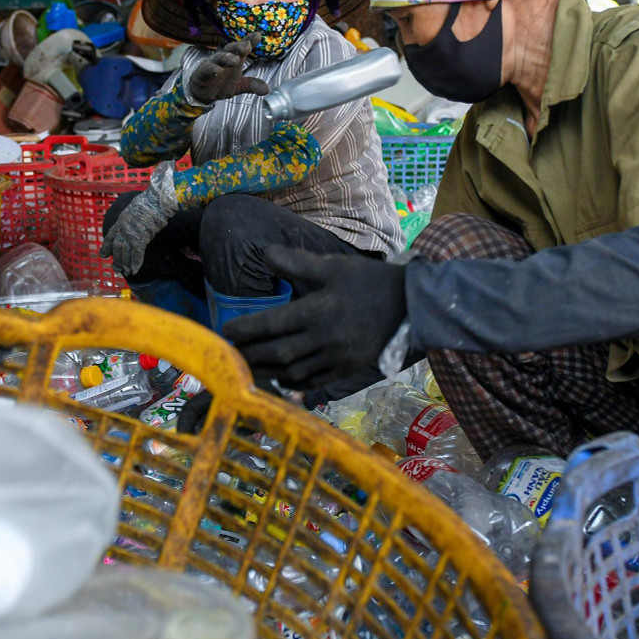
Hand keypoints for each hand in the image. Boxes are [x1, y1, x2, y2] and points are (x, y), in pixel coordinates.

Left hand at [98, 162, 183, 277]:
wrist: (156, 199)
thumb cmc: (152, 201)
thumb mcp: (139, 208)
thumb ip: (137, 218)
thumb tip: (143, 223)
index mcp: (122, 219)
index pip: (112, 235)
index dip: (107, 246)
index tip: (103, 255)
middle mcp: (124, 227)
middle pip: (117, 247)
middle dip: (116, 259)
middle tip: (116, 269)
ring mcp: (131, 233)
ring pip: (125, 252)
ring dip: (125, 263)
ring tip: (125, 272)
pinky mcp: (140, 237)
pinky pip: (136, 253)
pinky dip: (135, 262)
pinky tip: (135, 270)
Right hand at [186, 42, 270, 105]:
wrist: (203, 94)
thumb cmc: (221, 84)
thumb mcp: (239, 86)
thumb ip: (251, 85)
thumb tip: (266, 89)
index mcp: (234, 59)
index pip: (242, 48)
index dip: (249, 41)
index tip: (257, 35)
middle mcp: (224, 59)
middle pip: (231, 49)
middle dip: (239, 47)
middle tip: (247, 46)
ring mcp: (212, 64)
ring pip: (219, 57)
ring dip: (227, 57)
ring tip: (235, 60)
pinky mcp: (202, 73)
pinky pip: (207, 69)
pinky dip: (212, 69)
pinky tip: (218, 70)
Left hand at [221, 247, 407, 390]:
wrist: (412, 306)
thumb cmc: (370, 282)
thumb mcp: (334, 267)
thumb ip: (297, 263)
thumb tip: (264, 254)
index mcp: (317, 311)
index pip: (271, 324)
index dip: (246, 329)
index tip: (226, 330)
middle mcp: (323, 338)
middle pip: (277, 352)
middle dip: (250, 353)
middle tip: (230, 352)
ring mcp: (335, 357)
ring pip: (293, 371)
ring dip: (267, 371)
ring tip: (248, 367)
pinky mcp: (347, 369)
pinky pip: (314, 382)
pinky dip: (294, 384)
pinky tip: (281, 380)